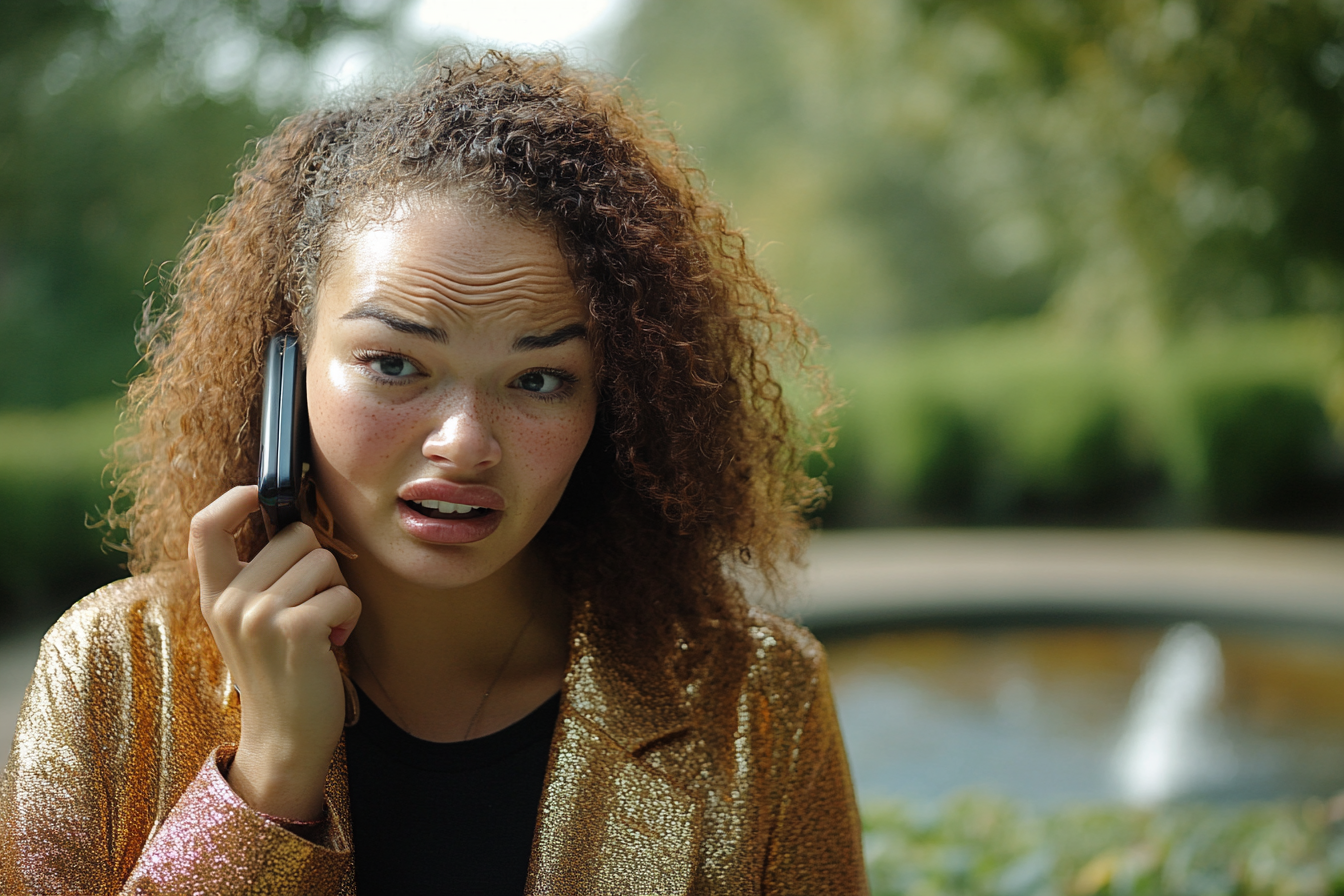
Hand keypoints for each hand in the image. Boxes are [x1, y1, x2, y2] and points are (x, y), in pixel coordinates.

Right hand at [191, 485, 360, 820]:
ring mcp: (260, 615)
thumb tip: (286, 521)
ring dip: (337, 592)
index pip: (205, 526)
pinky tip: (332, 642)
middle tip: (311, 605)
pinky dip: (350, 615)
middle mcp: (231, 601)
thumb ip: (254, 577)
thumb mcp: (246, 622)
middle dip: (319, 564)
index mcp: (215, 594)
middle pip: (296, 535)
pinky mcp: (297, 630)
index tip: (260, 493)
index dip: (235, 498)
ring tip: (321, 626)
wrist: (283, 737)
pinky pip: (344, 593)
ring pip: (326, 561)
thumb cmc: (278, 672)